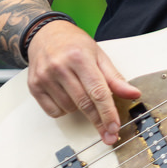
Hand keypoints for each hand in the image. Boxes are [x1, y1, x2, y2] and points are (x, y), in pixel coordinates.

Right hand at [26, 20, 140, 144]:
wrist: (45, 34)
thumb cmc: (73, 44)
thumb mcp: (98, 55)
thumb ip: (115, 78)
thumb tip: (133, 94)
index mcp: (79, 57)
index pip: (98, 91)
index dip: (108, 113)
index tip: (114, 128)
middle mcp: (60, 67)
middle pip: (84, 103)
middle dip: (99, 121)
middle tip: (109, 133)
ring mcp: (45, 77)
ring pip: (69, 109)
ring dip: (79, 108)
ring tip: (79, 90)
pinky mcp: (34, 86)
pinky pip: (54, 111)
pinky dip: (63, 109)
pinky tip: (66, 95)